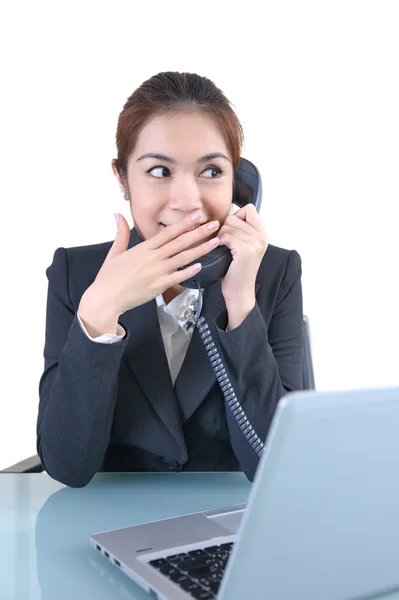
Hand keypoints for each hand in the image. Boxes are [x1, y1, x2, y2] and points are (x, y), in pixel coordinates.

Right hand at [79, 213, 220, 319]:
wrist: (106, 297)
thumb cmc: (109, 277)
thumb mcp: (114, 252)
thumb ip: (121, 233)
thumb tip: (118, 215)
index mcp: (143, 248)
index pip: (168, 232)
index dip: (184, 223)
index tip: (197, 216)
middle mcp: (153, 258)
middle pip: (180, 242)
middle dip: (199, 232)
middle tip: (214, 224)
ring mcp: (157, 272)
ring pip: (183, 258)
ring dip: (200, 249)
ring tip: (215, 242)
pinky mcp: (158, 286)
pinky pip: (177, 277)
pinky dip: (189, 271)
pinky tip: (200, 265)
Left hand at [219, 204, 267, 319]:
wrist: (240, 292)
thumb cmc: (236, 271)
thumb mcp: (244, 247)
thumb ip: (241, 231)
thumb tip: (226, 215)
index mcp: (262, 234)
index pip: (249, 209)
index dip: (236, 216)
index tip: (232, 231)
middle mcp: (261, 237)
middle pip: (234, 216)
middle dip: (224, 228)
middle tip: (224, 243)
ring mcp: (255, 243)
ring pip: (228, 225)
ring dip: (220, 236)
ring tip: (223, 248)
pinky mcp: (246, 250)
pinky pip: (226, 236)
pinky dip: (220, 242)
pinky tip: (221, 251)